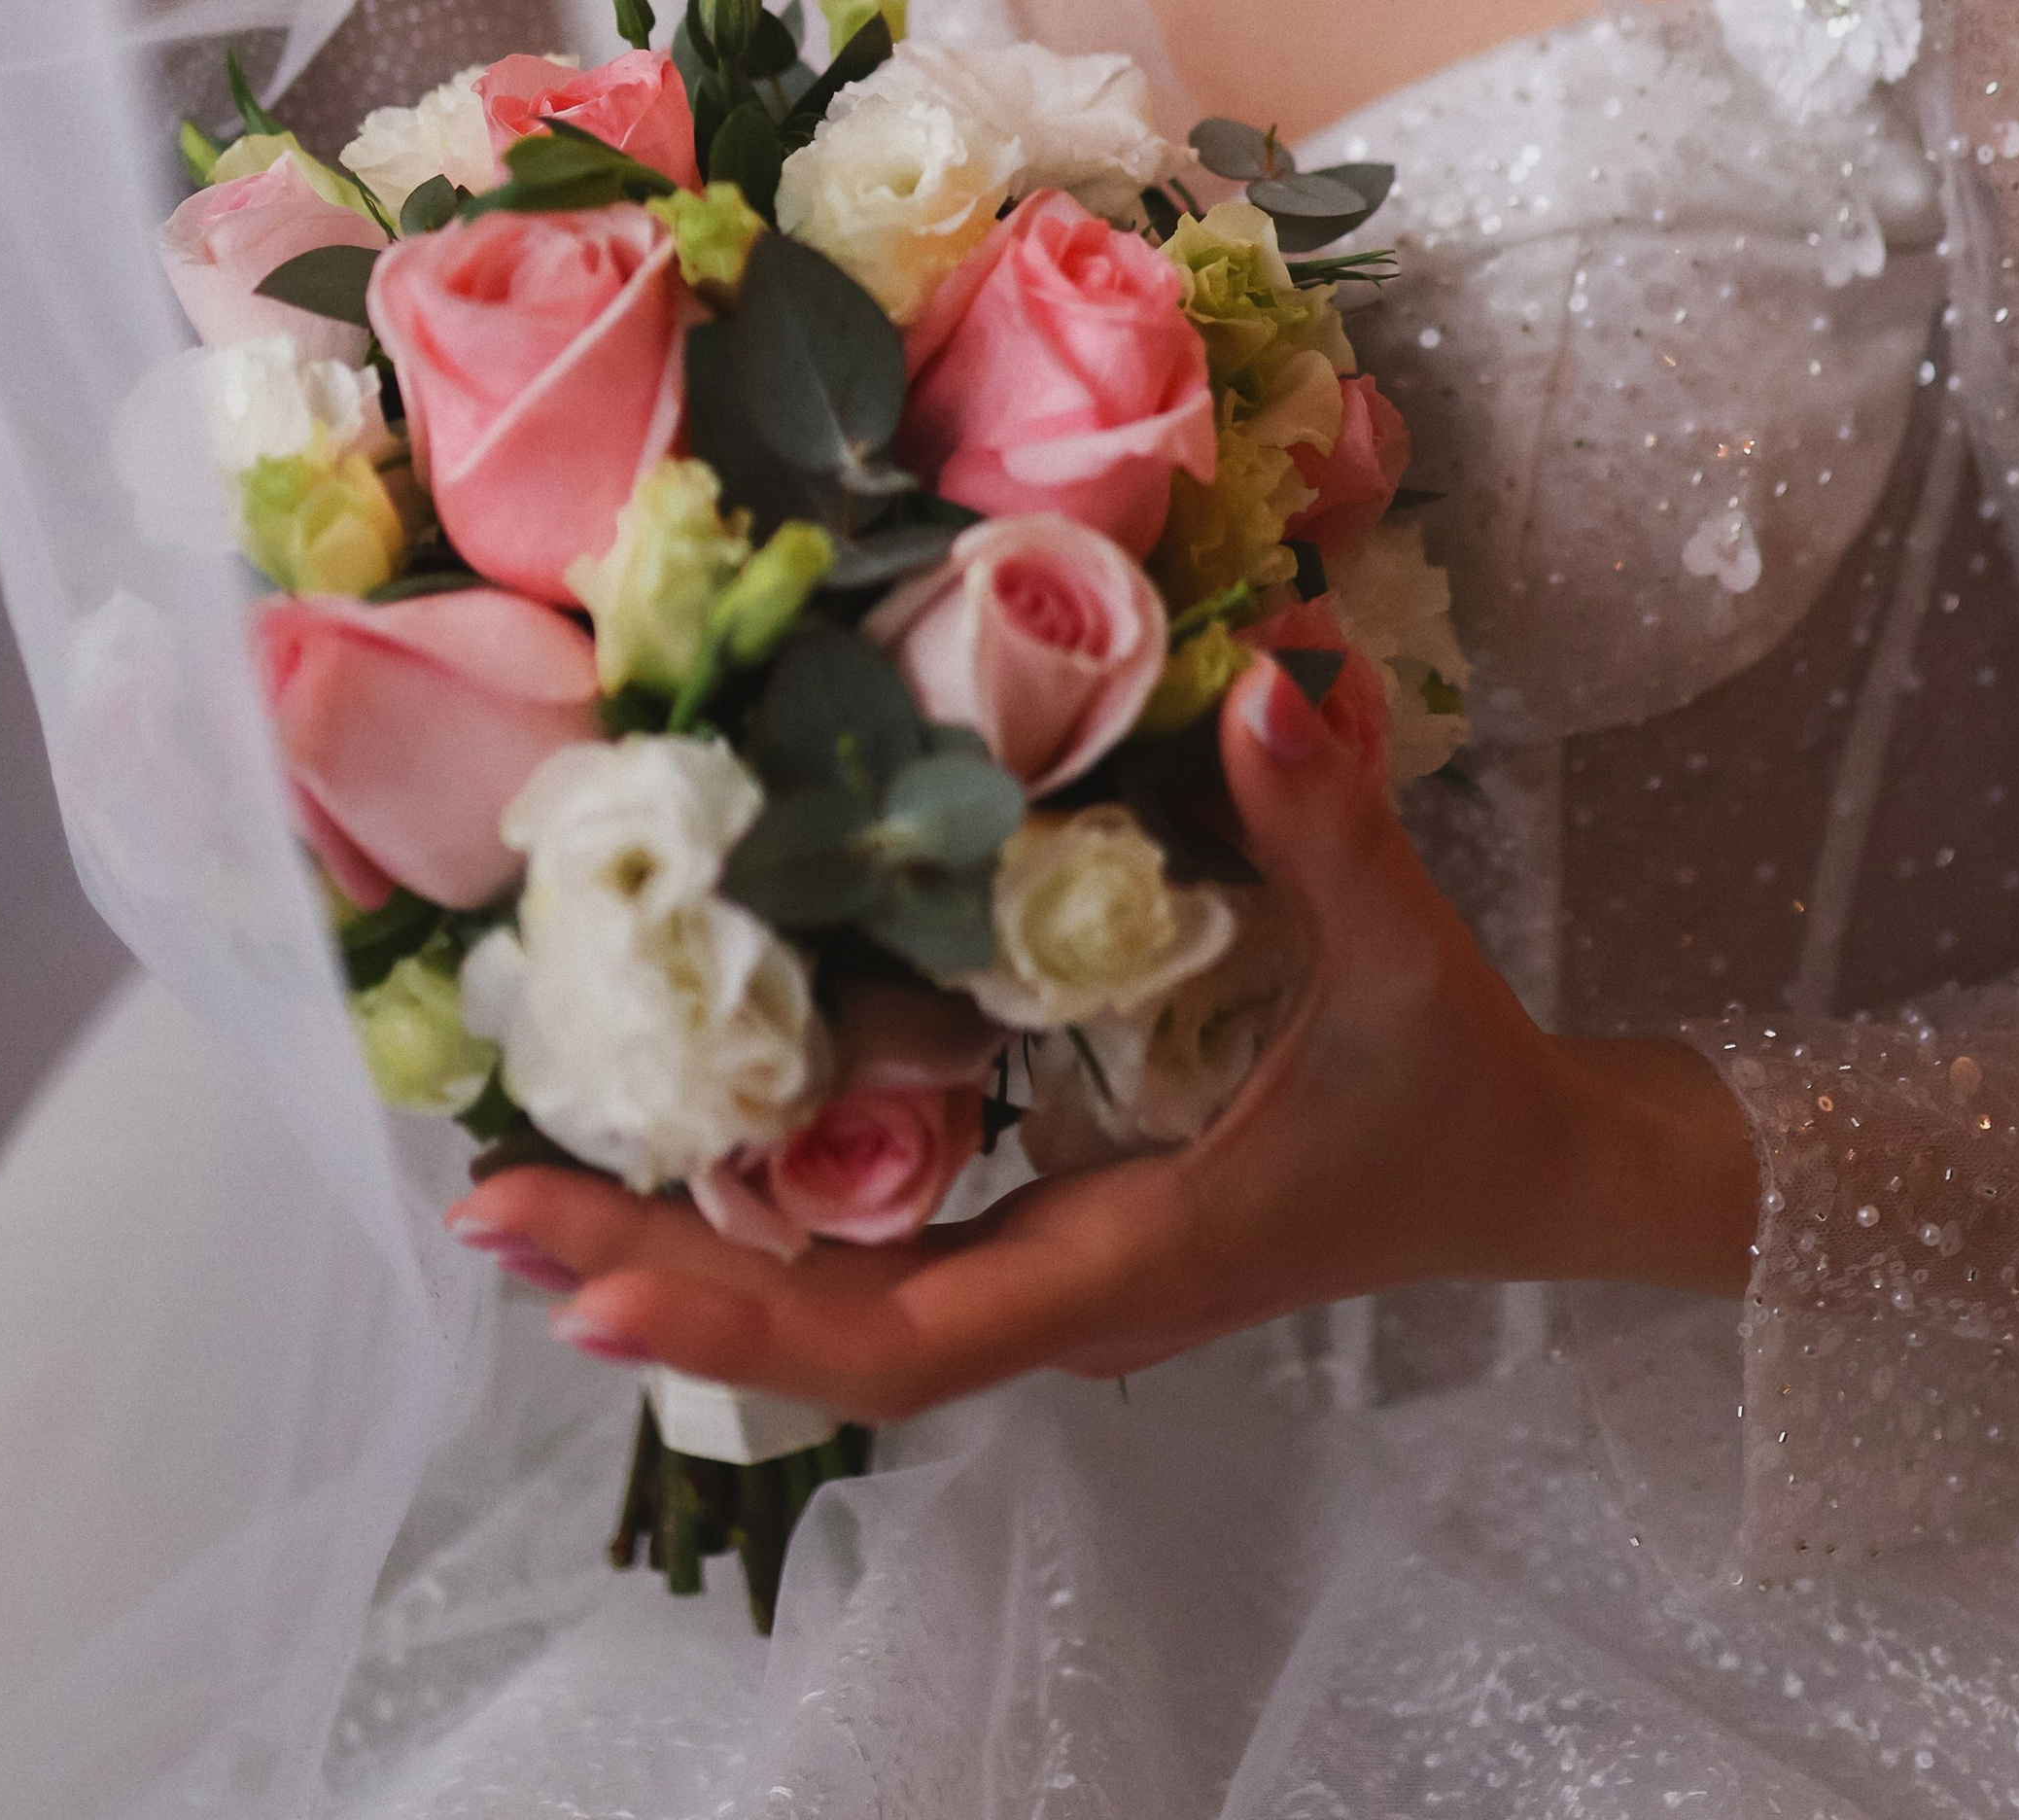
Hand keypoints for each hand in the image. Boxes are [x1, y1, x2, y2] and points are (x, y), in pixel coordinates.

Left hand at [448, 660, 1758, 1418]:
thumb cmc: (1453, 1087)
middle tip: (491, 1211)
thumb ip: (1332, 822)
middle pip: (825, 1336)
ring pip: (840, 1305)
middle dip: (657, 1279)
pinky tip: (681, 1152)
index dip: (739, 1317)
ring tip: (536, 1192)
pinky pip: (882, 1251)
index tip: (589, 1279)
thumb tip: (1270, 680)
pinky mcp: (1055, 1222)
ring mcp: (1051, 1268)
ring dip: (691, 1254)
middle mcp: (1061, 1293)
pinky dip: (770, 1220)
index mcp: (1122, 1264)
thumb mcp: (1399, 956)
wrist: (1527, 1172)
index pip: (898, 1339)